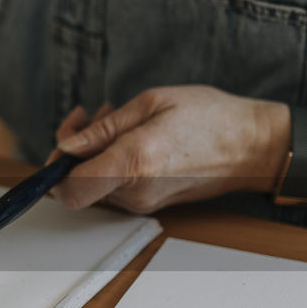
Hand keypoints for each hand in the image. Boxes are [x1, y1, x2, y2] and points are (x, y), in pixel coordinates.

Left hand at [49, 86, 290, 214]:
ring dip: (92, 152)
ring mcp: (143, 202)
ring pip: (95, 184)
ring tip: (111, 116)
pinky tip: (125, 136)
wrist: (253, 146)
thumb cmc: (210, 118)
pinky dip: (109, 162)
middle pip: (78, 184)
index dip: (53, 170)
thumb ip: (103, 129)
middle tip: (86, 116)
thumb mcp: (150, 104)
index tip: (61, 144)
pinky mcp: (150, 203)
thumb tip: (66, 146)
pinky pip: (115, 187)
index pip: (69, 190)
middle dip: (72, 149)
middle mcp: (135, 192)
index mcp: (133, 164)